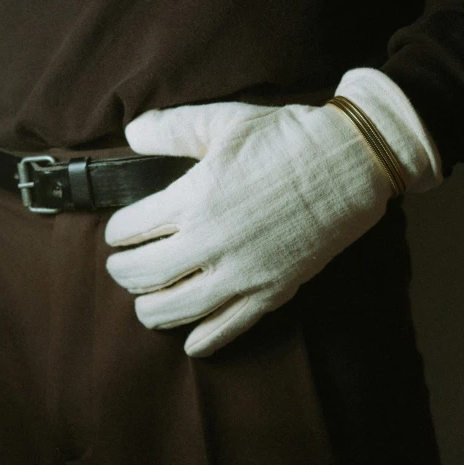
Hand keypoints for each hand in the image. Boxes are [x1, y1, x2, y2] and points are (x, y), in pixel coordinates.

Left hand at [105, 69, 440, 356]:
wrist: (348, 166)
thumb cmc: (287, 139)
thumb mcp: (224, 122)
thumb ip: (171, 129)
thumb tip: (132, 134)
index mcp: (193, 198)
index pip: (130, 229)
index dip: (116, 233)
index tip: (118, 233)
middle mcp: (210, 242)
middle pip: (143, 274)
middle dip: (122, 273)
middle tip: (121, 268)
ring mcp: (240, 273)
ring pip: (176, 309)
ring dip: (149, 310)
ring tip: (145, 304)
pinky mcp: (269, 292)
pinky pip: (227, 328)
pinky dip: (203, 340)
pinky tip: (190, 342)